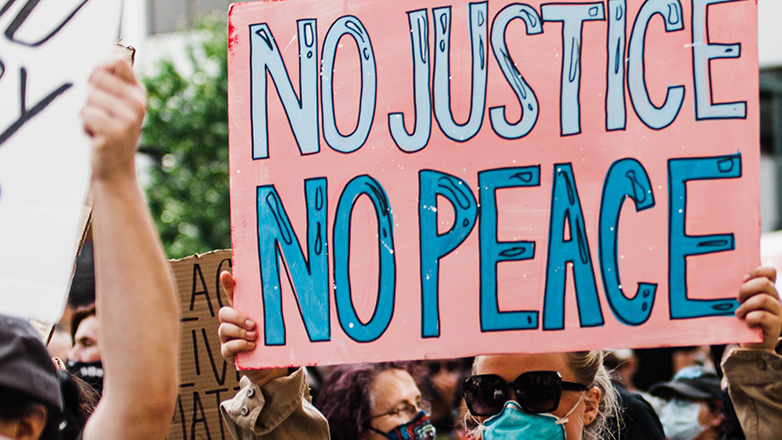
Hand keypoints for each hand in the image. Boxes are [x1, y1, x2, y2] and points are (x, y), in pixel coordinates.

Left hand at [81, 55, 146, 182]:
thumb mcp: (118, 104)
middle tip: (99, 114)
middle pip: (97, 80)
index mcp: (138, 93)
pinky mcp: (114, 132)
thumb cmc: (111, 132)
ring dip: (87, 114)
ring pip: (90, 99)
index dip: (99, 69)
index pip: (116, 62)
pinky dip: (85, 126)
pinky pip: (87, 115)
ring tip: (98, 127)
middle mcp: (137, 104)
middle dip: (90, 97)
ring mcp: (128, 119)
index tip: (97, 84)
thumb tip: (114, 53)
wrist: (115, 169)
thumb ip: (114, 80)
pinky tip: (95, 136)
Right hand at [218, 271, 287, 384]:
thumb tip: (304, 296)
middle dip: (237, 317)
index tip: (226, 273)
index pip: (231, 294)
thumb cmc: (272, 342)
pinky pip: (227, 347)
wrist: (270, 366)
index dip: (226, 284)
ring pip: (223, 329)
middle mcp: (232, 323)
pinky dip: (239, 345)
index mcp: (242, 312)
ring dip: (240, 332)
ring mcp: (228, 338)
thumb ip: (280, 313)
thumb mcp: (276, 326)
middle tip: (254, 324)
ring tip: (255, 337)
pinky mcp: (228, 353)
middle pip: (223, 312)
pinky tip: (252, 346)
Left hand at [737, 265, 781, 351]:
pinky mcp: (776, 325)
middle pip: (765, 283)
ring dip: (746, 306)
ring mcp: (778, 312)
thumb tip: (718, 277)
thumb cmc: (740, 320)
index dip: (757, 271)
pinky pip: (763, 316)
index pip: (770, 271)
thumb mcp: (739, 302)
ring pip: (764, 299)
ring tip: (738, 314)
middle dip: (746, 289)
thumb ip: (738, 291)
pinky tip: (747, 323)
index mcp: (766, 290)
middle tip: (737, 299)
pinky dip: (751, 318)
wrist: (750, 344)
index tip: (743, 279)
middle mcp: (775, 298)